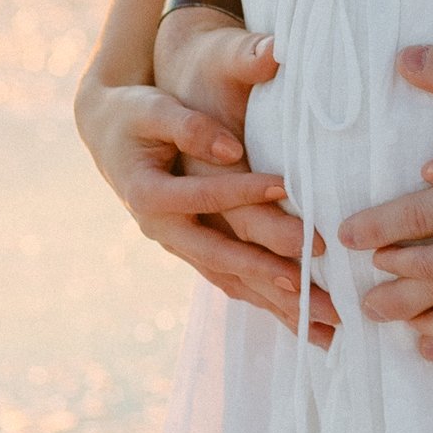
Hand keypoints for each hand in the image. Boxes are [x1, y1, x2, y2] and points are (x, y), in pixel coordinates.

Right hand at [74, 38, 331, 343]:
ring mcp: (179, 246)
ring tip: (322, 323)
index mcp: (150, 195)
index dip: (245, 191)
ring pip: (231, 280)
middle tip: (313, 280)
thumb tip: (232, 149)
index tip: (288, 187)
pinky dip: (266, 301)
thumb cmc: (136, 116)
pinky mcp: (194, 251)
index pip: (206, 197)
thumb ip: (191, 127)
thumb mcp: (155, 110)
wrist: (110, 136)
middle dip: (268, 272)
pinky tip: (300, 320)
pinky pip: (232, 281)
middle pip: (221, 257)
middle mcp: (164, 230)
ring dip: (277, 304)